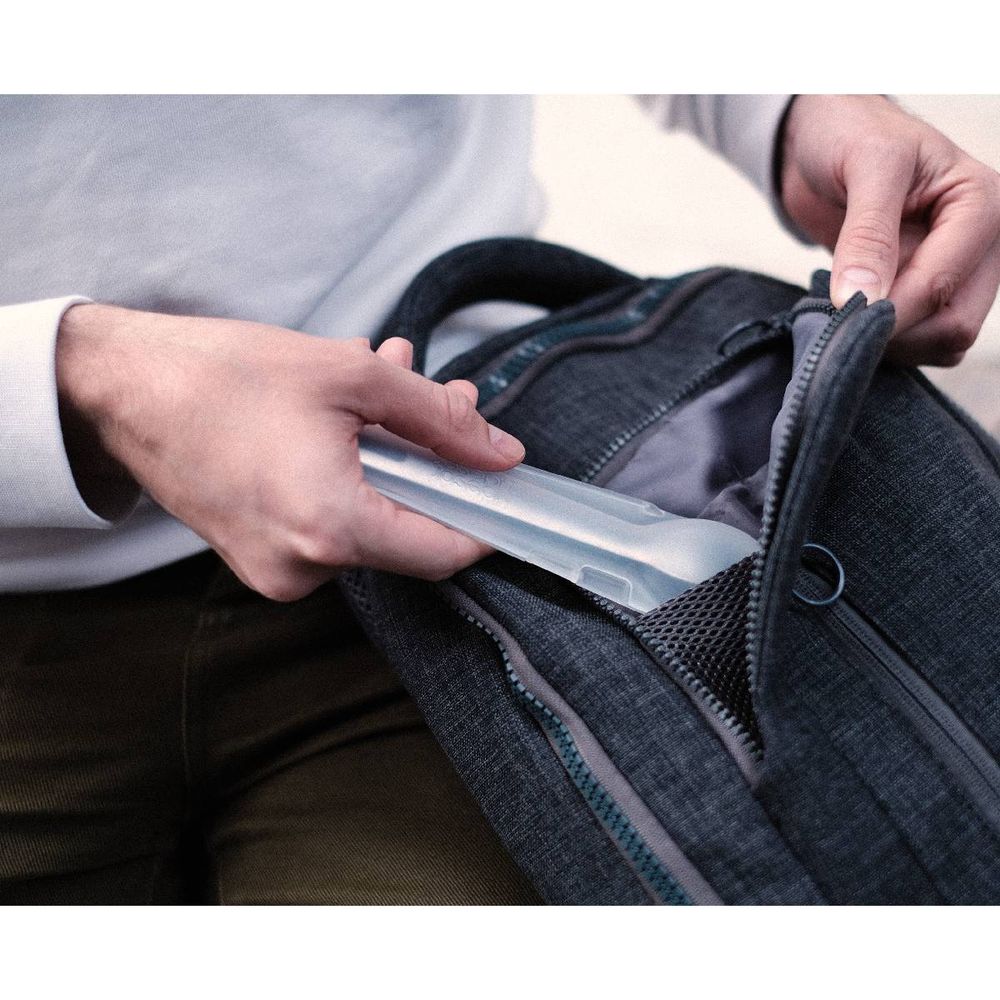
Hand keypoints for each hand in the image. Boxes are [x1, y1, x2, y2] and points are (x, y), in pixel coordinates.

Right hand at [56, 304, 523, 599]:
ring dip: (394, 457)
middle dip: (435, 464)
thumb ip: (438, 418)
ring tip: (388, 386)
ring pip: (371, 522)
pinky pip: (330, 524)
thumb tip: (500, 452)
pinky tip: (348, 418)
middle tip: (443, 399)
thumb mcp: (351, 376)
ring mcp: (276, 570)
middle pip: (409, 532)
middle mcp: (303, 568)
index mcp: (330, 527)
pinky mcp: (259, 557)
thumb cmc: (222, 376)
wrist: (122, 389)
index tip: (504, 485)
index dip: (485, 520)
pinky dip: (353, 475)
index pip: (444, 553)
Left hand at [780, 95, 999, 365]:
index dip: (888, 311)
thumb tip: (865, 301)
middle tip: (838, 317)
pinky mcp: (930, 292)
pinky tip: (853, 315)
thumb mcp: (866, 167)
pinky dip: (887, 342)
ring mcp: (959, 272)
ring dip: (890, 342)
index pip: (943, 286)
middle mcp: (982, 243)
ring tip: (843, 310)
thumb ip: (867, 235)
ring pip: (941, 342)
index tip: (839, 314)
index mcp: (982, 205)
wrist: (824, 139)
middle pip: (954, 326)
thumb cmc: (852, 135)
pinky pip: (921, 342)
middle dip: (894, 332)